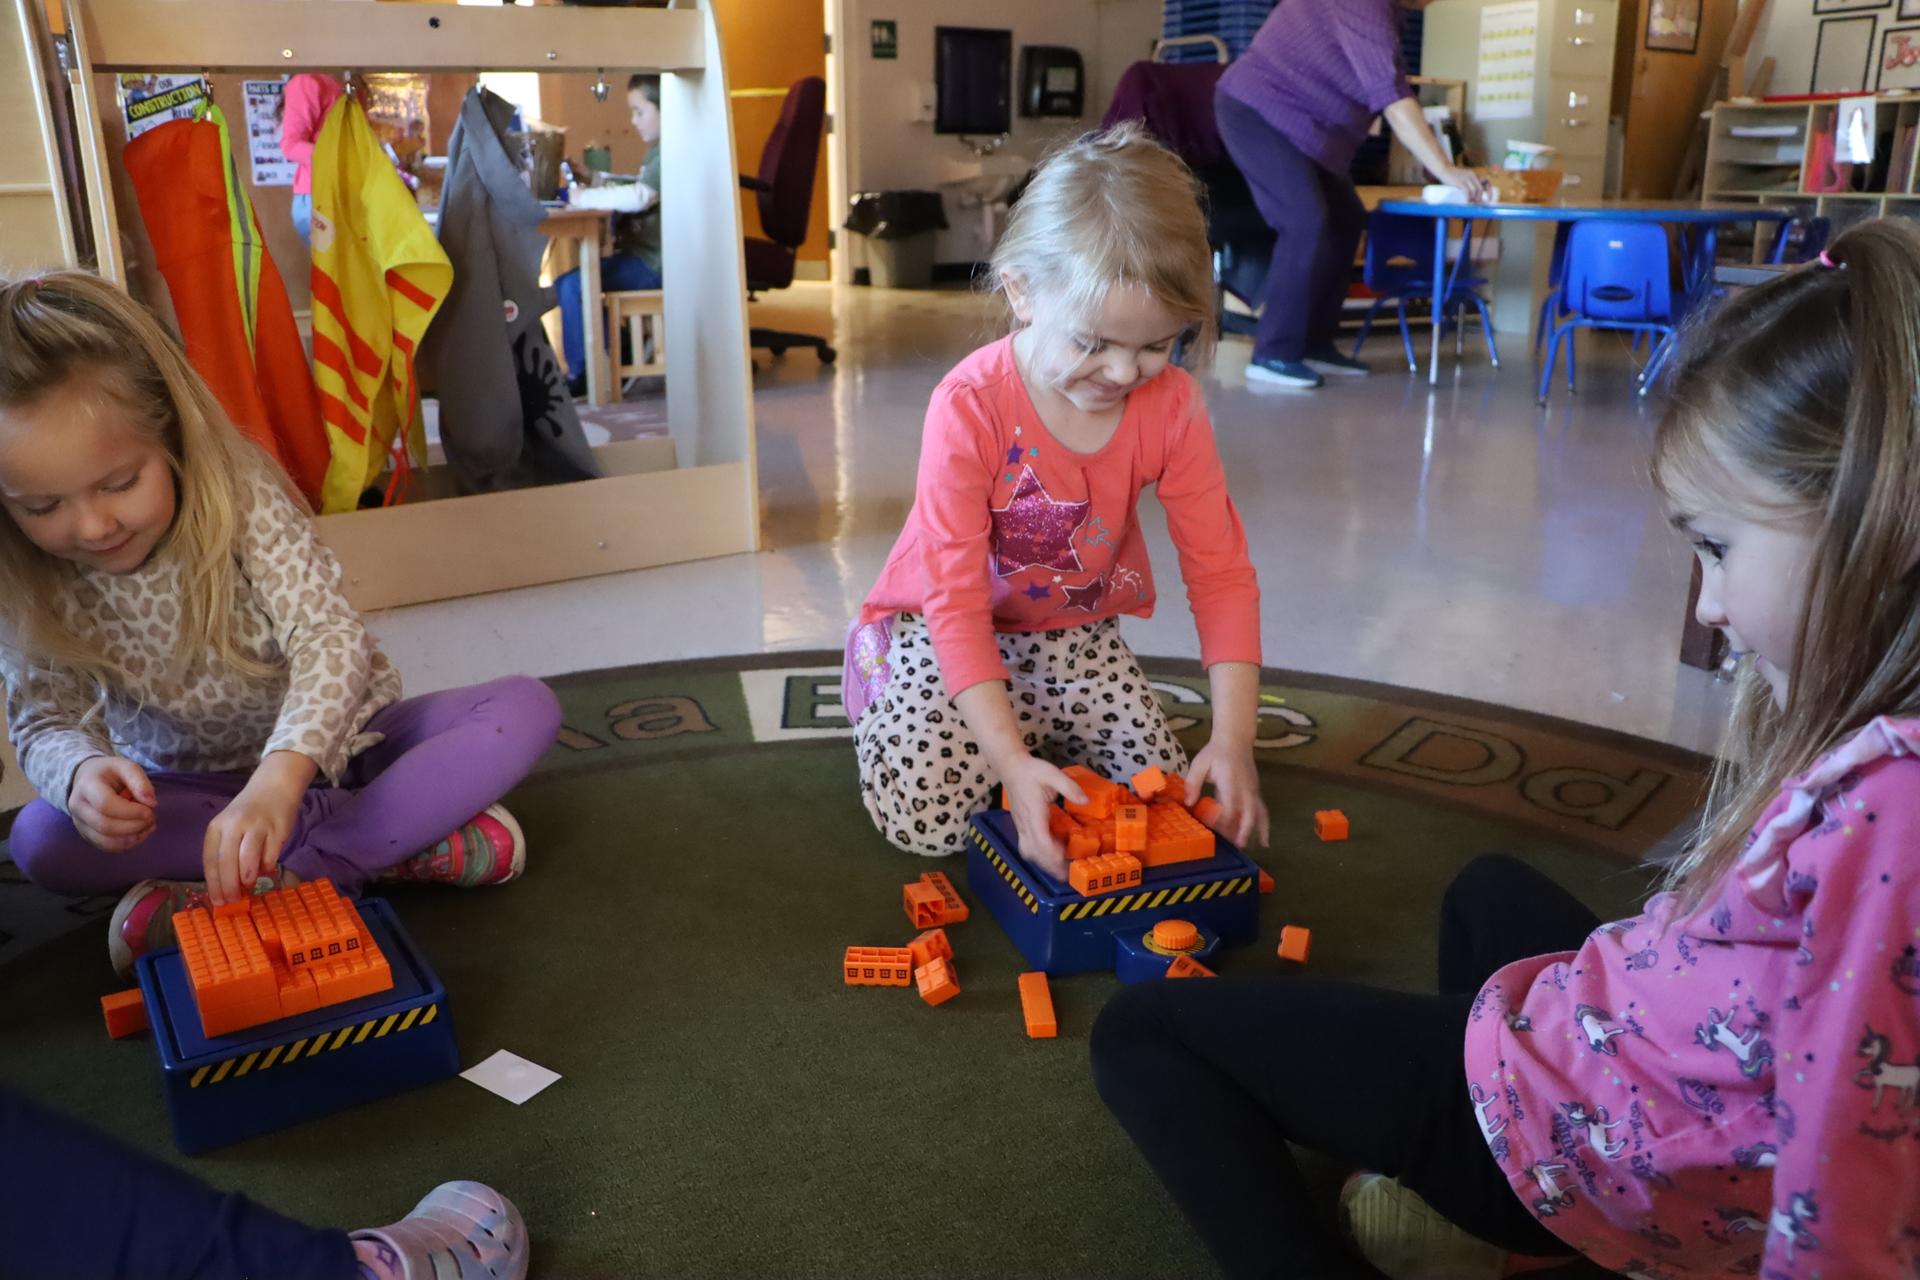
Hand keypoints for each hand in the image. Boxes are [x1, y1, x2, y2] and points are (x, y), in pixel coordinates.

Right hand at [68, 756, 156, 852]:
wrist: (89, 779)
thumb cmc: (111, 773)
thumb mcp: (127, 766)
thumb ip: (140, 781)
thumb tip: (151, 803)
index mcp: (86, 786)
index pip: (105, 805)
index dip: (131, 811)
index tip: (150, 809)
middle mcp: (78, 807)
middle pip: (105, 826)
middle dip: (134, 826)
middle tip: (152, 817)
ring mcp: (80, 823)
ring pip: (105, 841)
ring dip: (132, 838)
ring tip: (149, 826)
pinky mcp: (87, 834)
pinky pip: (106, 846)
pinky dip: (127, 844)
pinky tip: (140, 833)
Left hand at [202, 764, 306, 904]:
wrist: (274, 787)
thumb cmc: (248, 813)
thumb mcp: (229, 828)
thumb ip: (226, 852)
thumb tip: (229, 885)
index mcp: (216, 827)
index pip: (210, 860)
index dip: (213, 884)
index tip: (218, 901)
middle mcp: (234, 826)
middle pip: (226, 862)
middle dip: (229, 886)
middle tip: (234, 900)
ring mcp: (256, 826)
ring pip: (247, 859)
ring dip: (247, 877)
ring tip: (249, 885)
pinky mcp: (277, 829)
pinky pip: (270, 855)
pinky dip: (266, 867)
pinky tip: (265, 868)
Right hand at [1000, 753, 1087, 881]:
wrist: (1011, 768)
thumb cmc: (1032, 770)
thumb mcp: (1053, 773)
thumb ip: (1070, 788)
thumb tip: (1085, 801)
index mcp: (1033, 812)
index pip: (1040, 839)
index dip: (1051, 853)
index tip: (1064, 858)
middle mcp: (1025, 822)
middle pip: (1034, 852)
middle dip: (1050, 866)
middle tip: (1067, 874)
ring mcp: (1021, 826)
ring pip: (1029, 852)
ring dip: (1043, 863)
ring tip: (1060, 869)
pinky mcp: (1021, 826)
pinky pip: (1028, 847)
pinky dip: (1039, 855)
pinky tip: (1052, 854)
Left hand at [1186, 739, 1269, 848]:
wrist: (1236, 739)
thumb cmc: (1215, 752)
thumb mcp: (1199, 764)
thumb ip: (1193, 783)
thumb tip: (1189, 803)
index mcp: (1230, 781)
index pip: (1230, 806)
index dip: (1223, 820)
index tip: (1213, 829)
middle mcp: (1245, 788)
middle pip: (1247, 814)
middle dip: (1241, 831)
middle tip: (1234, 846)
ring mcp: (1253, 790)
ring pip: (1258, 814)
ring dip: (1254, 832)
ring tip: (1247, 847)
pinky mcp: (1255, 792)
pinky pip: (1262, 811)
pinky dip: (1264, 826)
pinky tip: (1264, 841)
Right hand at [1441, 164, 1490, 202]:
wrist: (1443, 169)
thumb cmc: (1452, 175)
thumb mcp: (1463, 177)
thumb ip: (1467, 183)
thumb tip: (1471, 194)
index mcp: (1474, 175)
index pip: (1486, 182)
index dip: (1489, 191)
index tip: (1489, 199)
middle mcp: (1472, 176)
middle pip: (1480, 189)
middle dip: (1480, 198)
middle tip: (1477, 204)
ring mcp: (1466, 179)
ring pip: (1475, 191)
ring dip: (1474, 199)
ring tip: (1471, 204)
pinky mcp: (1460, 182)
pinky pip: (1467, 191)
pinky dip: (1468, 198)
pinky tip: (1467, 202)